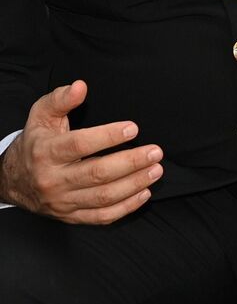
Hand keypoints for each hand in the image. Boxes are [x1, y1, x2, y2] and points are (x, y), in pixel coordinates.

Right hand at [0, 81, 162, 223]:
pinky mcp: (71, 216)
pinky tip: (144, 193)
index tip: (133, 127)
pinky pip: (101, 217)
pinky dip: (125, 208)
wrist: (12, 179)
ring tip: (156, 170)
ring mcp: (63, 201)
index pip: (79, 145)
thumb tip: (80, 86)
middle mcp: (53, 180)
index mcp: (46, 152)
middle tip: (155, 152)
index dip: (108, 136)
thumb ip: (61, 99)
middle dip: (130, 162)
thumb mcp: (41, 115)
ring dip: (134, 184)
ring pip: (102, 197)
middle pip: (97, 174)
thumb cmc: (36, 142)